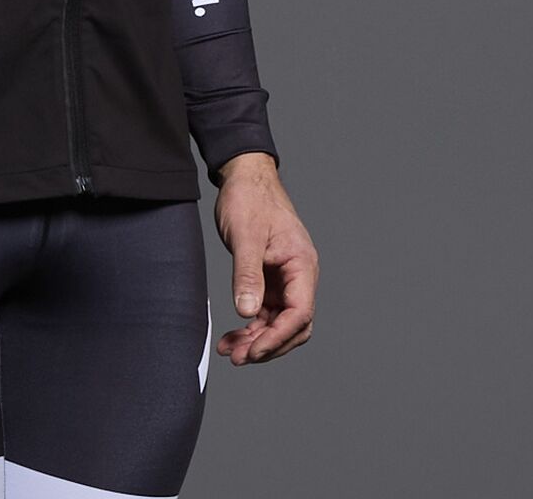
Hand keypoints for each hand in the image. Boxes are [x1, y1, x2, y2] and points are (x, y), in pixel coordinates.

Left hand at [211, 152, 317, 364]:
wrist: (243, 175)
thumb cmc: (249, 197)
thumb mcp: (246, 236)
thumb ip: (247, 274)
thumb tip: (246, 313)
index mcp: (302, 265)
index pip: (300, 313)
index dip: (279, 337)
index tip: (254, 350)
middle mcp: (299, 275)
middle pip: (293, 325)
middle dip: (268, 344)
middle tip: (239, 357)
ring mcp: (285, 278)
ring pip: (278, 322)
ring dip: (257, 339)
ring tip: (231, 351)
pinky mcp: (270, 278)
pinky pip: (265, 311)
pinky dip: (250, 325)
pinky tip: (233, 335)